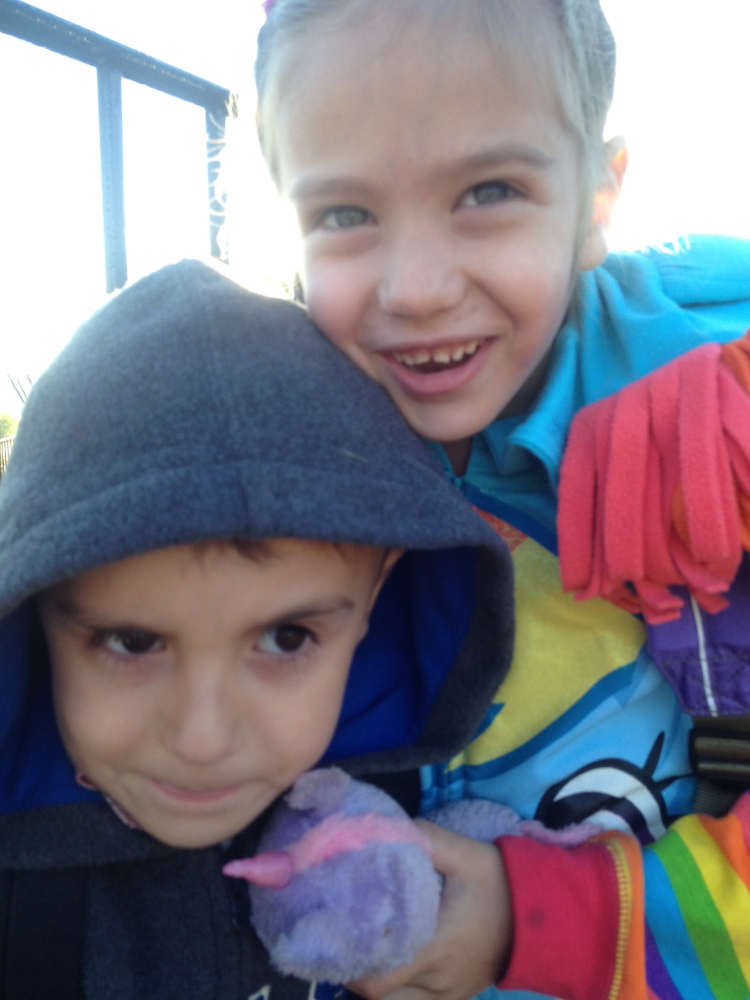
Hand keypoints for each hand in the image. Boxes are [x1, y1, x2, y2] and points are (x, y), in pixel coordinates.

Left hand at [347, 820, 511, 999]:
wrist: (545, 913)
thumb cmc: (501, 882)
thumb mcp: (464, 853)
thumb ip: (423, 838)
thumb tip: (384, 826)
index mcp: (435, 948)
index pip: (378, 980)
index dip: (349, 963)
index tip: (333, 936)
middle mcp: (438, 981)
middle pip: (380, 999)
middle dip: (356, 974)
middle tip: (342, 939)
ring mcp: (449, 994)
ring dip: (376, 984)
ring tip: (363, 950)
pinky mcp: (457, 996)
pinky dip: (397, 990)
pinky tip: (390, 961)